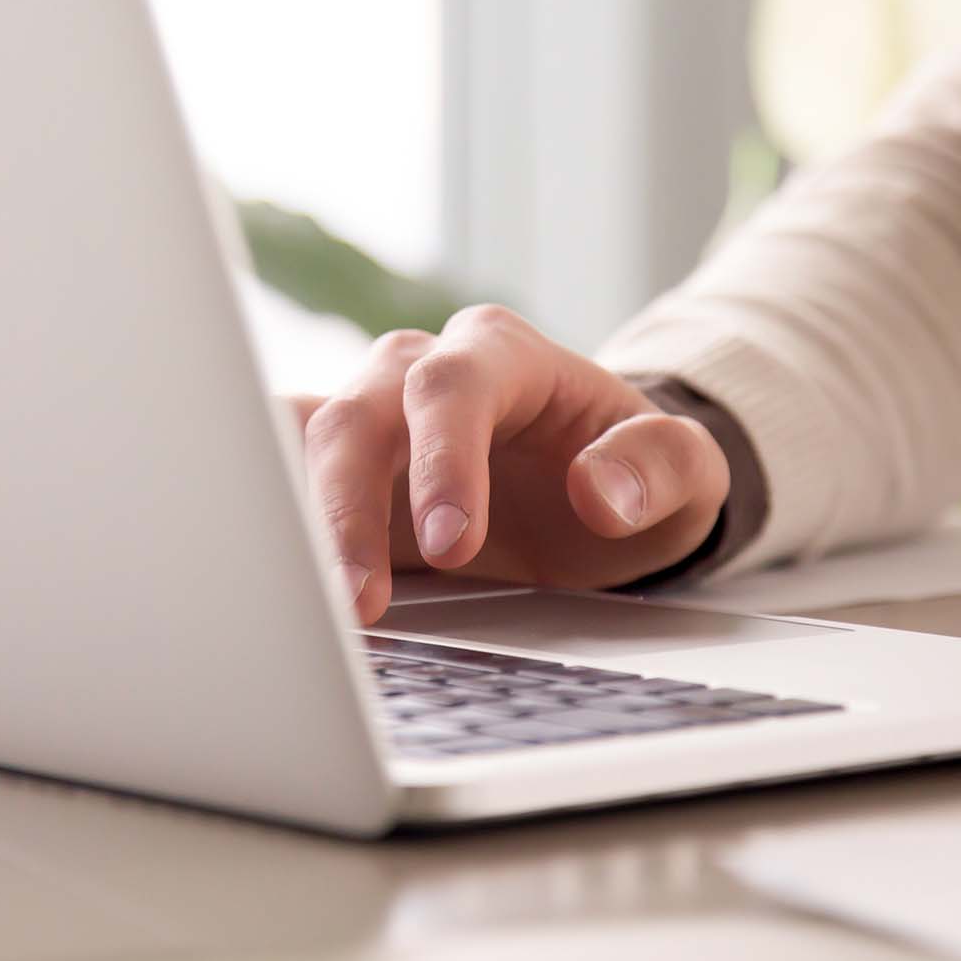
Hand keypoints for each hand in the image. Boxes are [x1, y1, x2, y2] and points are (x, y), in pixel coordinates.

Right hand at [288, 305, 730, 623]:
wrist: (601, 487)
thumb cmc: (637, 468)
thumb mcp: (687, 470)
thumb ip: (658, 468)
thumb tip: (598, 492)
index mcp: (504, 355)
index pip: (453, 389)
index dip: (442, 461)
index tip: (452, 544)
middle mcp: (422, 373)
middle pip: (359, 415)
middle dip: (350, 508)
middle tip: (359, 600)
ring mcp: (375, 422)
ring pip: (306, 444)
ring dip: (297, 522)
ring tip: (307, 606)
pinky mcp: (345, 475)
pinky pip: (286, 479)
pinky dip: (274, 522)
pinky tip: (272, 581)